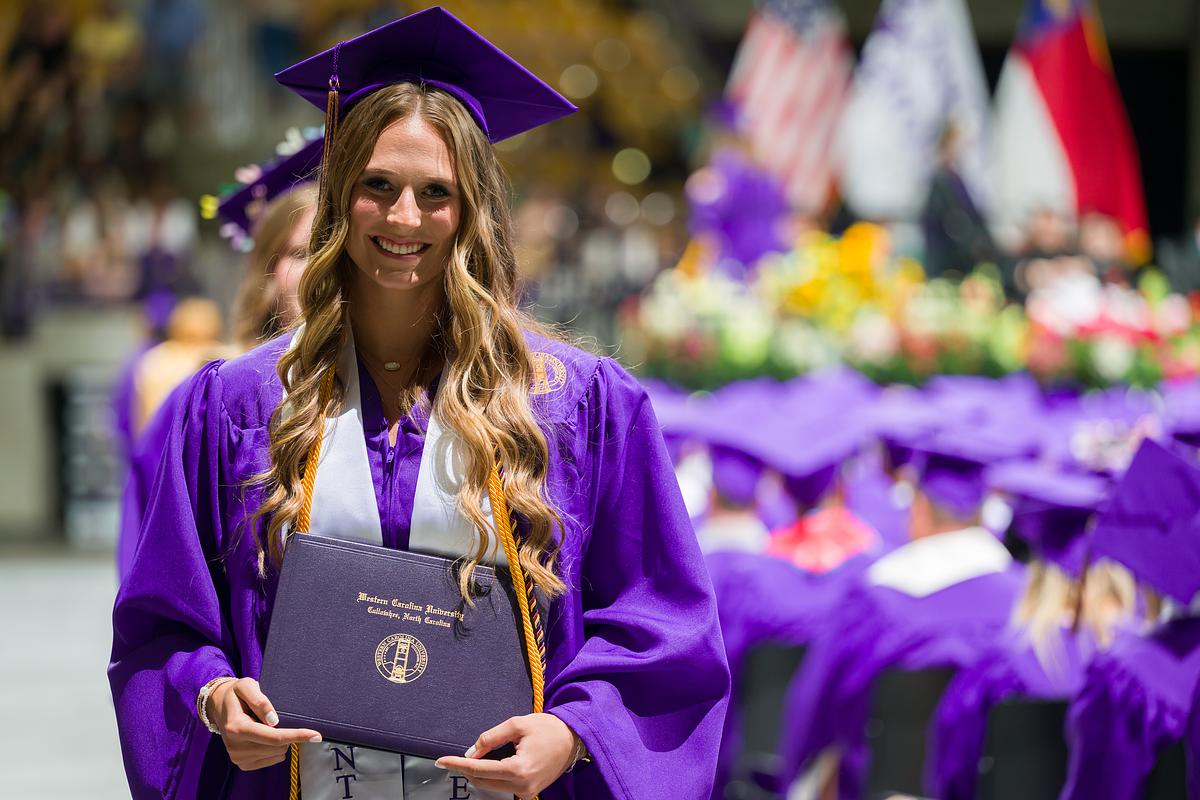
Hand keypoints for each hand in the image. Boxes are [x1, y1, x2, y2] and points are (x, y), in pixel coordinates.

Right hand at [207, 677, 321, 770]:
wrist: (219, 707)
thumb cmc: (236, 694)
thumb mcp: (246, 686)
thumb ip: (260, 701)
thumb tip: (275, 721)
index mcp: (237, 728)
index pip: (274, 737)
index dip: (297, 735)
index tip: (316, 736)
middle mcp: (236, 747)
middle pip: (278, 746)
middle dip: (287, 733)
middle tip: (275, 717)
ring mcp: (238, 758)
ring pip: (277, 754)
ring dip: (280, 741)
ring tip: (265, 725)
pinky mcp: (243, 764)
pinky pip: (272, 759)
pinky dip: (274, 748)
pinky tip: (264, 736)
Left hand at [434, 713, 577, 797]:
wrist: (574, 739)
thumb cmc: (548, 728)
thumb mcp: (518, 724)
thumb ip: (491, 738)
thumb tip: (471, 752)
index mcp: (519, 769)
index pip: (479, 769)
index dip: (458, 764)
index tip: (441, 760)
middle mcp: (522, 785)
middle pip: (482, 781)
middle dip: (467, 769)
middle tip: (455, 757)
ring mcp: (527, 791)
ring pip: (491, 786)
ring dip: (480, 773)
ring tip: (476, 757)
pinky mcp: (530, 791)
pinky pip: (504, 787)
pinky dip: (493, 777)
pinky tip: (491, 765)